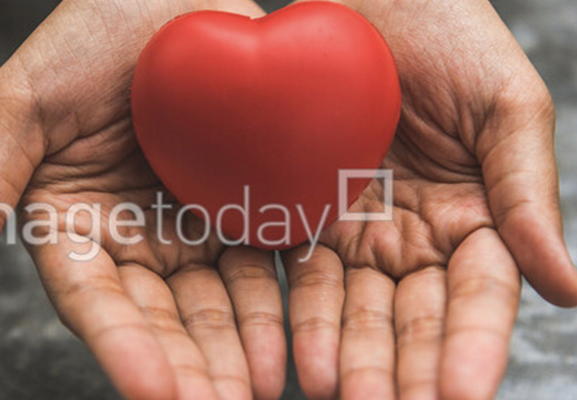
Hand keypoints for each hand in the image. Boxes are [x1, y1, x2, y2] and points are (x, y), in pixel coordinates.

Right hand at [0, 1, 286, 398]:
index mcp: (75, 229)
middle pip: (163, 316)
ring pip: (219, 301)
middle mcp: (137, 242)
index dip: (123, 345)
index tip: (153, 392)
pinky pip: (267, 259)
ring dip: (240, 349)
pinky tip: (296, 340)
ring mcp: (196, 229)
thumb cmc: (85, 41)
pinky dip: (281, 301)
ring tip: (261, 389)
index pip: (95, 302)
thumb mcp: (22, 108)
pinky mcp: (249, 206)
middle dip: (191, 366)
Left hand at [283, 0, 576, 398]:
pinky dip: (307, 315)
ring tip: (342, 394)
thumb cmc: (448, 34)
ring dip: (353, 355)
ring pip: (360, 308)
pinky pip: (307, 273)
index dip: (472, 346)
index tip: (462, 392)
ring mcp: (361, 230)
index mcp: (478, 217)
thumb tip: (569, 288)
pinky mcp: (307, 214)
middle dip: (405, 368)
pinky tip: (305, 356)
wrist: (370, 0)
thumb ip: (528, 193)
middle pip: (415, 317)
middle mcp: (418, 236)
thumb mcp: (505, 106)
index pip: (480, 297)